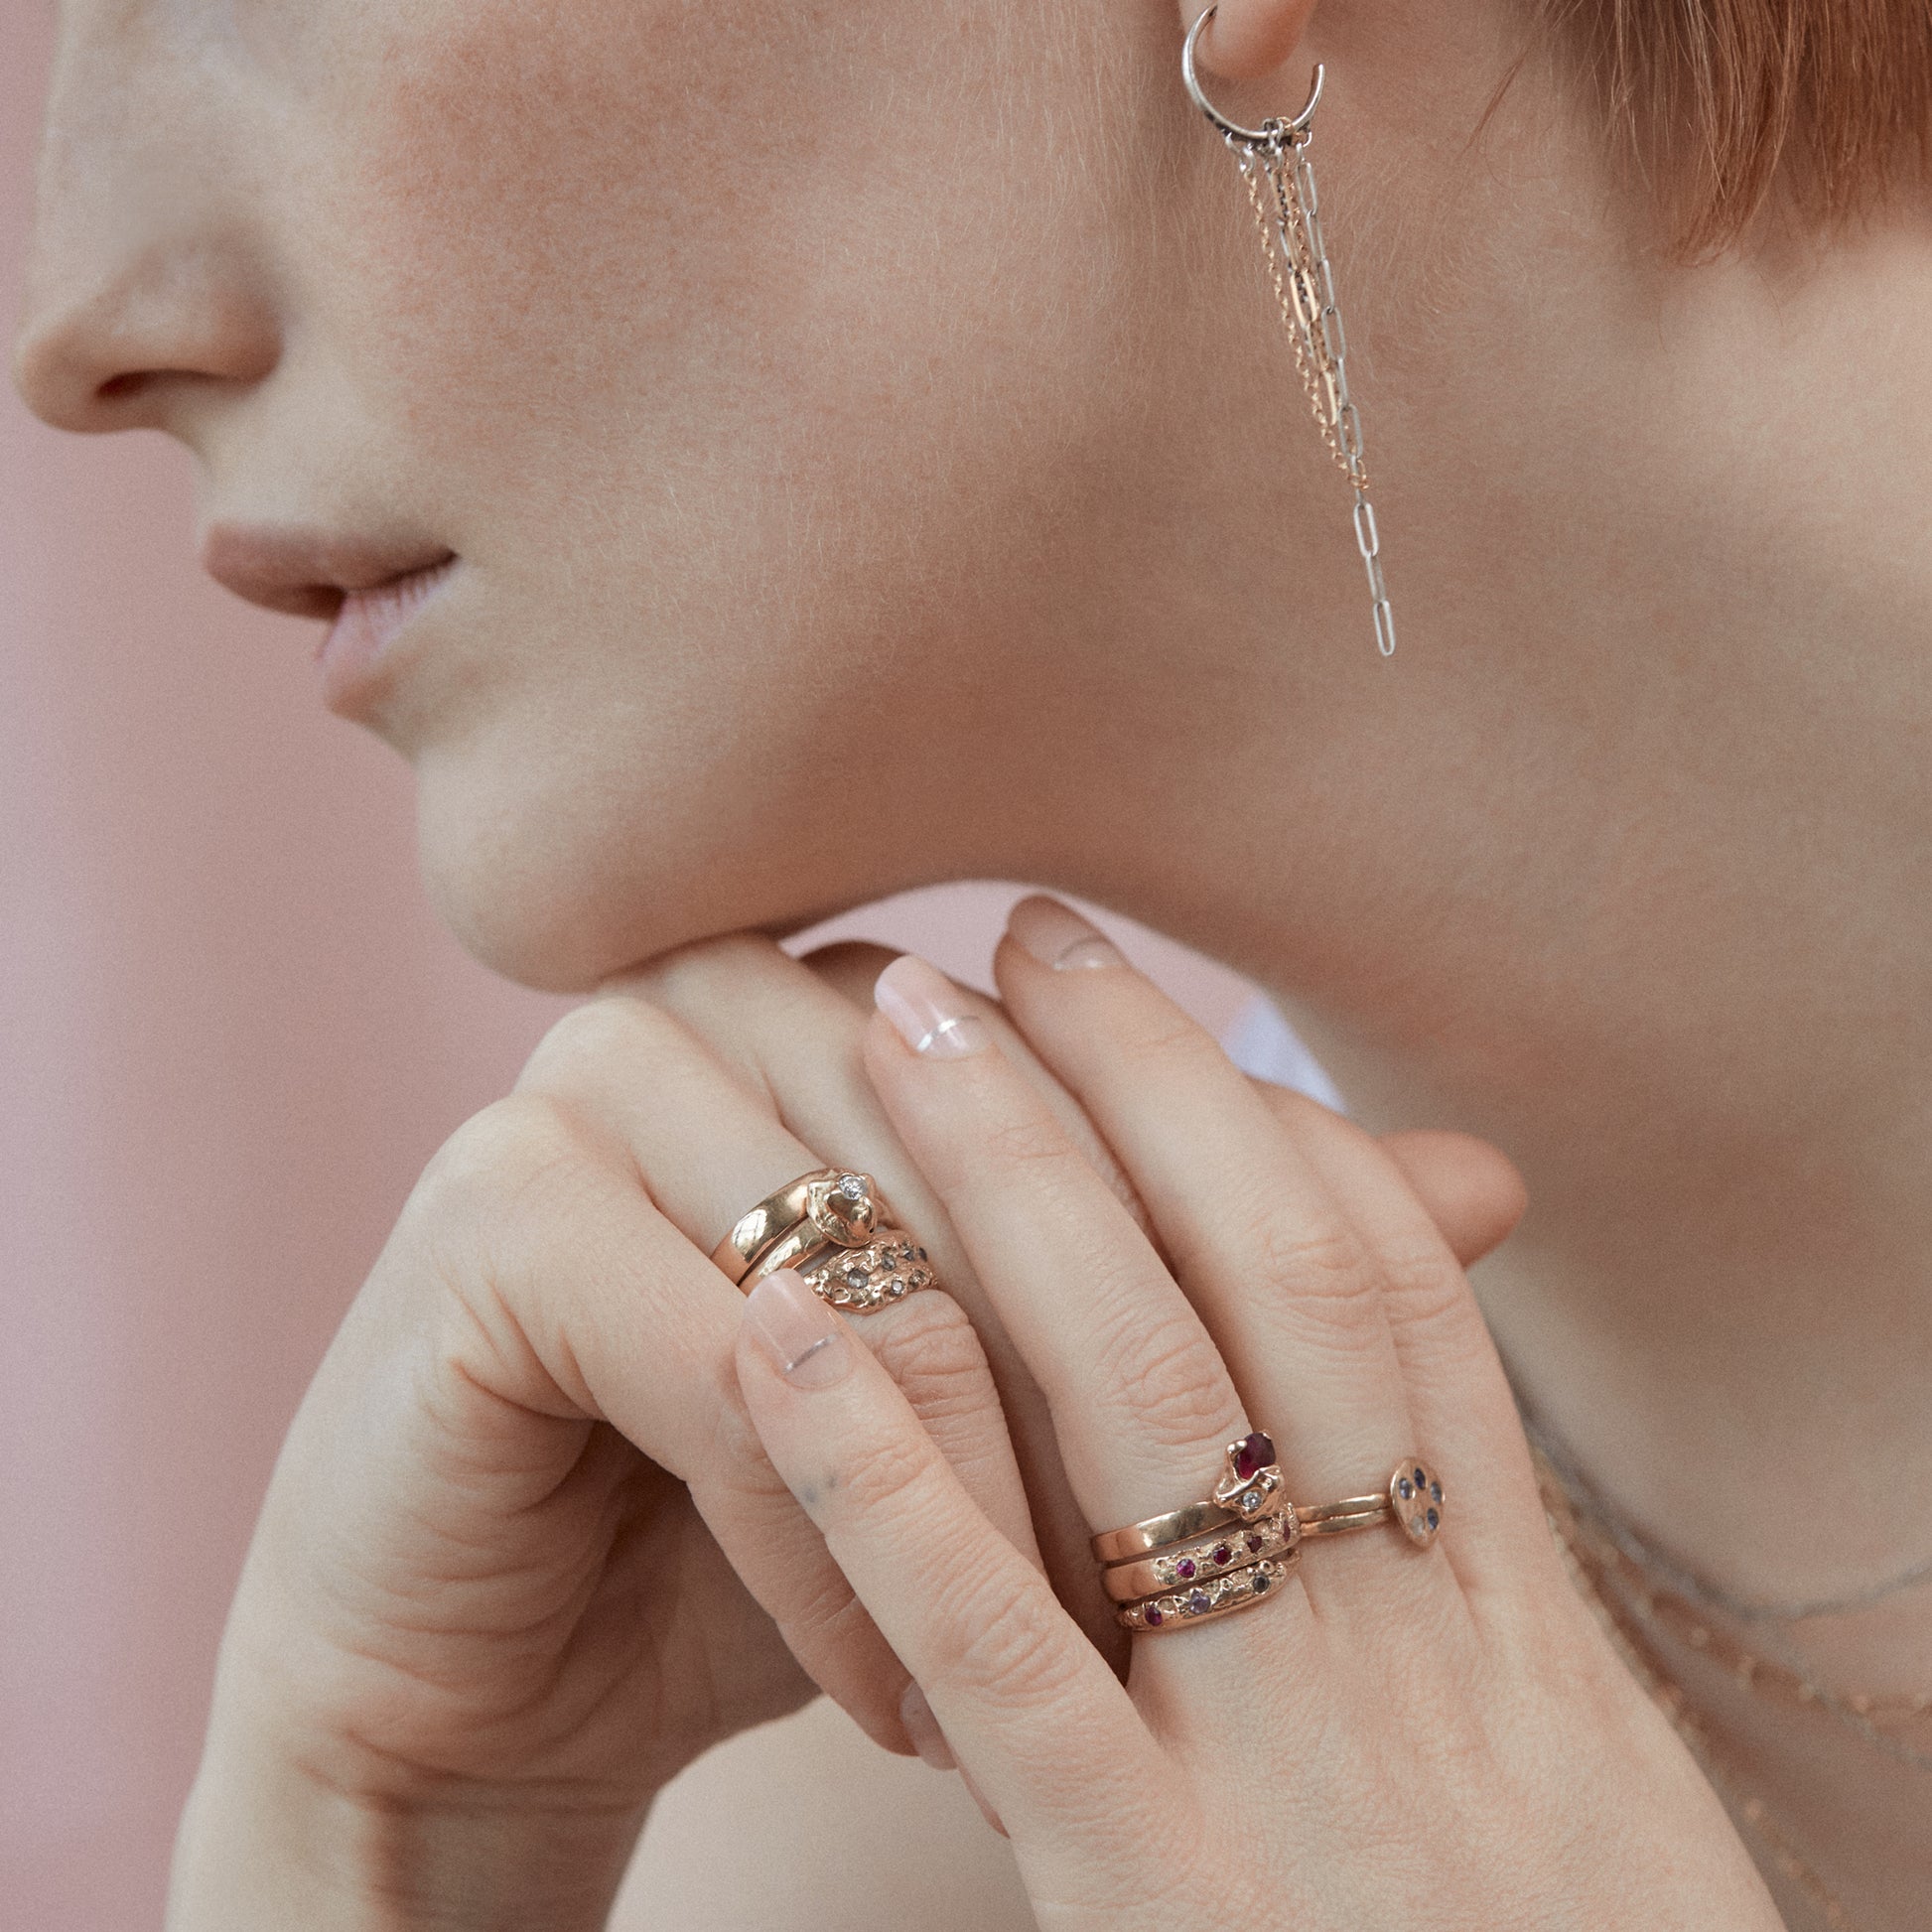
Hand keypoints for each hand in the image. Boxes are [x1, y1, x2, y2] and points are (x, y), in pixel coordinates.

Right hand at [169, 923, 1520, 1928]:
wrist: (502, 1659)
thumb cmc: (789, 1506)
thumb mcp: (1025, 1396)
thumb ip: (1233, 1269)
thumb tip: (1494, 1179)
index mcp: (840, 991)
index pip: (1079, 1080)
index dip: (1186, 1275)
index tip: (1283, 1465)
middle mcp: (710, 997)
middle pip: (980, 1165)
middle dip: (1092, 1403)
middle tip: (1193, 1599)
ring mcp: (582, 1086)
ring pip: (873, 1260)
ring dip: (973, 1496)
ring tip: (1053, 1675)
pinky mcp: (487, 1218)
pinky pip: (726, 1363)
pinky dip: (827, 1542)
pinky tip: (889, 1690)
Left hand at [735, 899, 1784, 1928]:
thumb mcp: (1566, 1795)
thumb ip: (1475, 1606)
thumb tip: (1394, 1426)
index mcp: (1527, 1633)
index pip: (1392, 1300)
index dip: (1267, 1116)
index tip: (1147, 1001)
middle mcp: (1431, 1656)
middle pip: (1276, 1290)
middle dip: (1139, 1090)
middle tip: (1005, 937)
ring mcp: (1296, 1771)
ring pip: (1146, 1411)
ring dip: (1008, 1198)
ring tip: (893, 1029)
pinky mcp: (1163, 1907)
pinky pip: (1011, 1655)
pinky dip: (891, 1473)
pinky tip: (783, 1325)